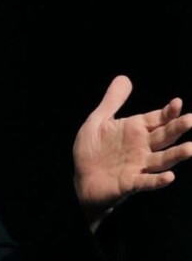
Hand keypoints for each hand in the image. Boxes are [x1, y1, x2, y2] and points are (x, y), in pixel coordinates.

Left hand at [73, 75, 191, 222]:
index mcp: (135, 130)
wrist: (80, 179)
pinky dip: (157, 180)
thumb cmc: (91, 150)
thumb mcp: (98, 121)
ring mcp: (138, 166)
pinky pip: (146, 182)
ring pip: (161, 160)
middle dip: (177, 128)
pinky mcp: (130, 183)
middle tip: (191, 119)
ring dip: (176, 155)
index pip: (157, 119)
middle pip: (164, 137)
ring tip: (190, 148)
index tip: (177, 102)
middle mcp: (141, 147)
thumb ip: (112, 101)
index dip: (168, 112)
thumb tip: (125, 78)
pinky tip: (169, 177)